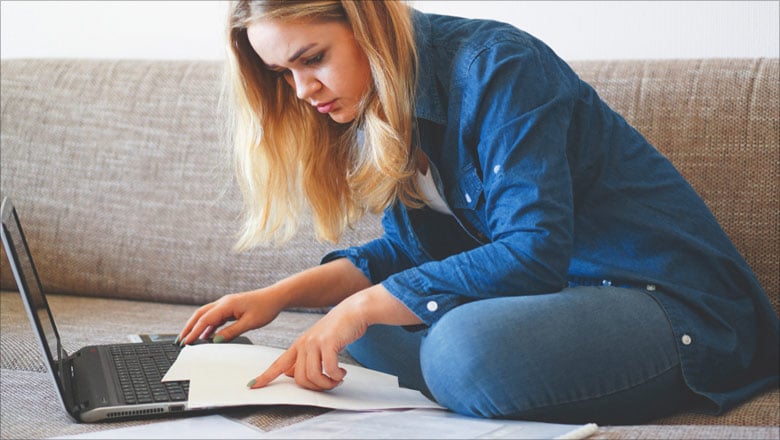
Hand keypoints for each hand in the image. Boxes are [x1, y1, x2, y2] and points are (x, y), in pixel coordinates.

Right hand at [177, 289, 283, 345]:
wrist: (276, 297)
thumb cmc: (266, 308)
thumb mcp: (249, 323)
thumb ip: (231, 332)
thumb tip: (215, 340)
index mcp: (227, 305)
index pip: (205, 319)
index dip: (194, 331)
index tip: (185, 342)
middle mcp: (224, 303)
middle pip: (200, 314)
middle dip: (189, 327)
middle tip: (180, 340)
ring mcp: (226, 305)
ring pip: (206, 315)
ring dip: (197, 326)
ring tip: (189, 339)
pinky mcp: (230, 308)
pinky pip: (215, 317)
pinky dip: (208, 326)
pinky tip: (206, 336)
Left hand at [247, 285, 421, 390]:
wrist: (352, 311)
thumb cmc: (337, 328)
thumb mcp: (316, 342)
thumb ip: (304, 357)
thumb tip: (291, 374)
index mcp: (299, 345)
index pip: (278, 364)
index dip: (265, 376)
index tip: (253, 386)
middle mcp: (304, 344)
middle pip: (299, 378)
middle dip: (315, 387)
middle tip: (329, 384)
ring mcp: (315, 343)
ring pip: (313, 376)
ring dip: (327, 383)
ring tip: (336, 380)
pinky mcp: (328, 343)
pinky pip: (329, 369)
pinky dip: (336, 376)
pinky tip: (342, 373)